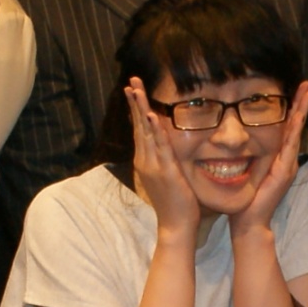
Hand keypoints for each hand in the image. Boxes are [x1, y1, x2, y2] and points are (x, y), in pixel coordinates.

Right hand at [126, 80, 205, 237]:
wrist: (176, 226)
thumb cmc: (175, 203)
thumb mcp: (168, 176)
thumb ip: (165, 160)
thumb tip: (166, 146)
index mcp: (146, 161)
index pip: (139, 129)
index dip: (136, 109)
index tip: (133, 90)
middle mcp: (145, 160)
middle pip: (138, 125)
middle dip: (135, 102)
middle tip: (132, 80)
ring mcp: (153, 165)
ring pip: (145, 132)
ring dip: (141, 109)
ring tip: (136, 90)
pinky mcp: (165, 171)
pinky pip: (160, 147)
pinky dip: (154, 130)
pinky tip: (151, 115)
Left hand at [226, 83, 307, 238]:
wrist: (250, 221)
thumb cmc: (247, 198)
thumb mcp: (248, 170)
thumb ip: (249, 156)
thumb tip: (238, 140)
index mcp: (278, 157)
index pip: (287, 128)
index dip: (292, 109)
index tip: (295, 90)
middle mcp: (287, 159)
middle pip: (296, 126)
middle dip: (301, 104)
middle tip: (306, 84)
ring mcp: (288, 164)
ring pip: (296, 132)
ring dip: (302, 111)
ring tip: (307, 93)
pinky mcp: (284, 171)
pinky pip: (290, 145)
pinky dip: (295, 129)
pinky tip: (298, 115)